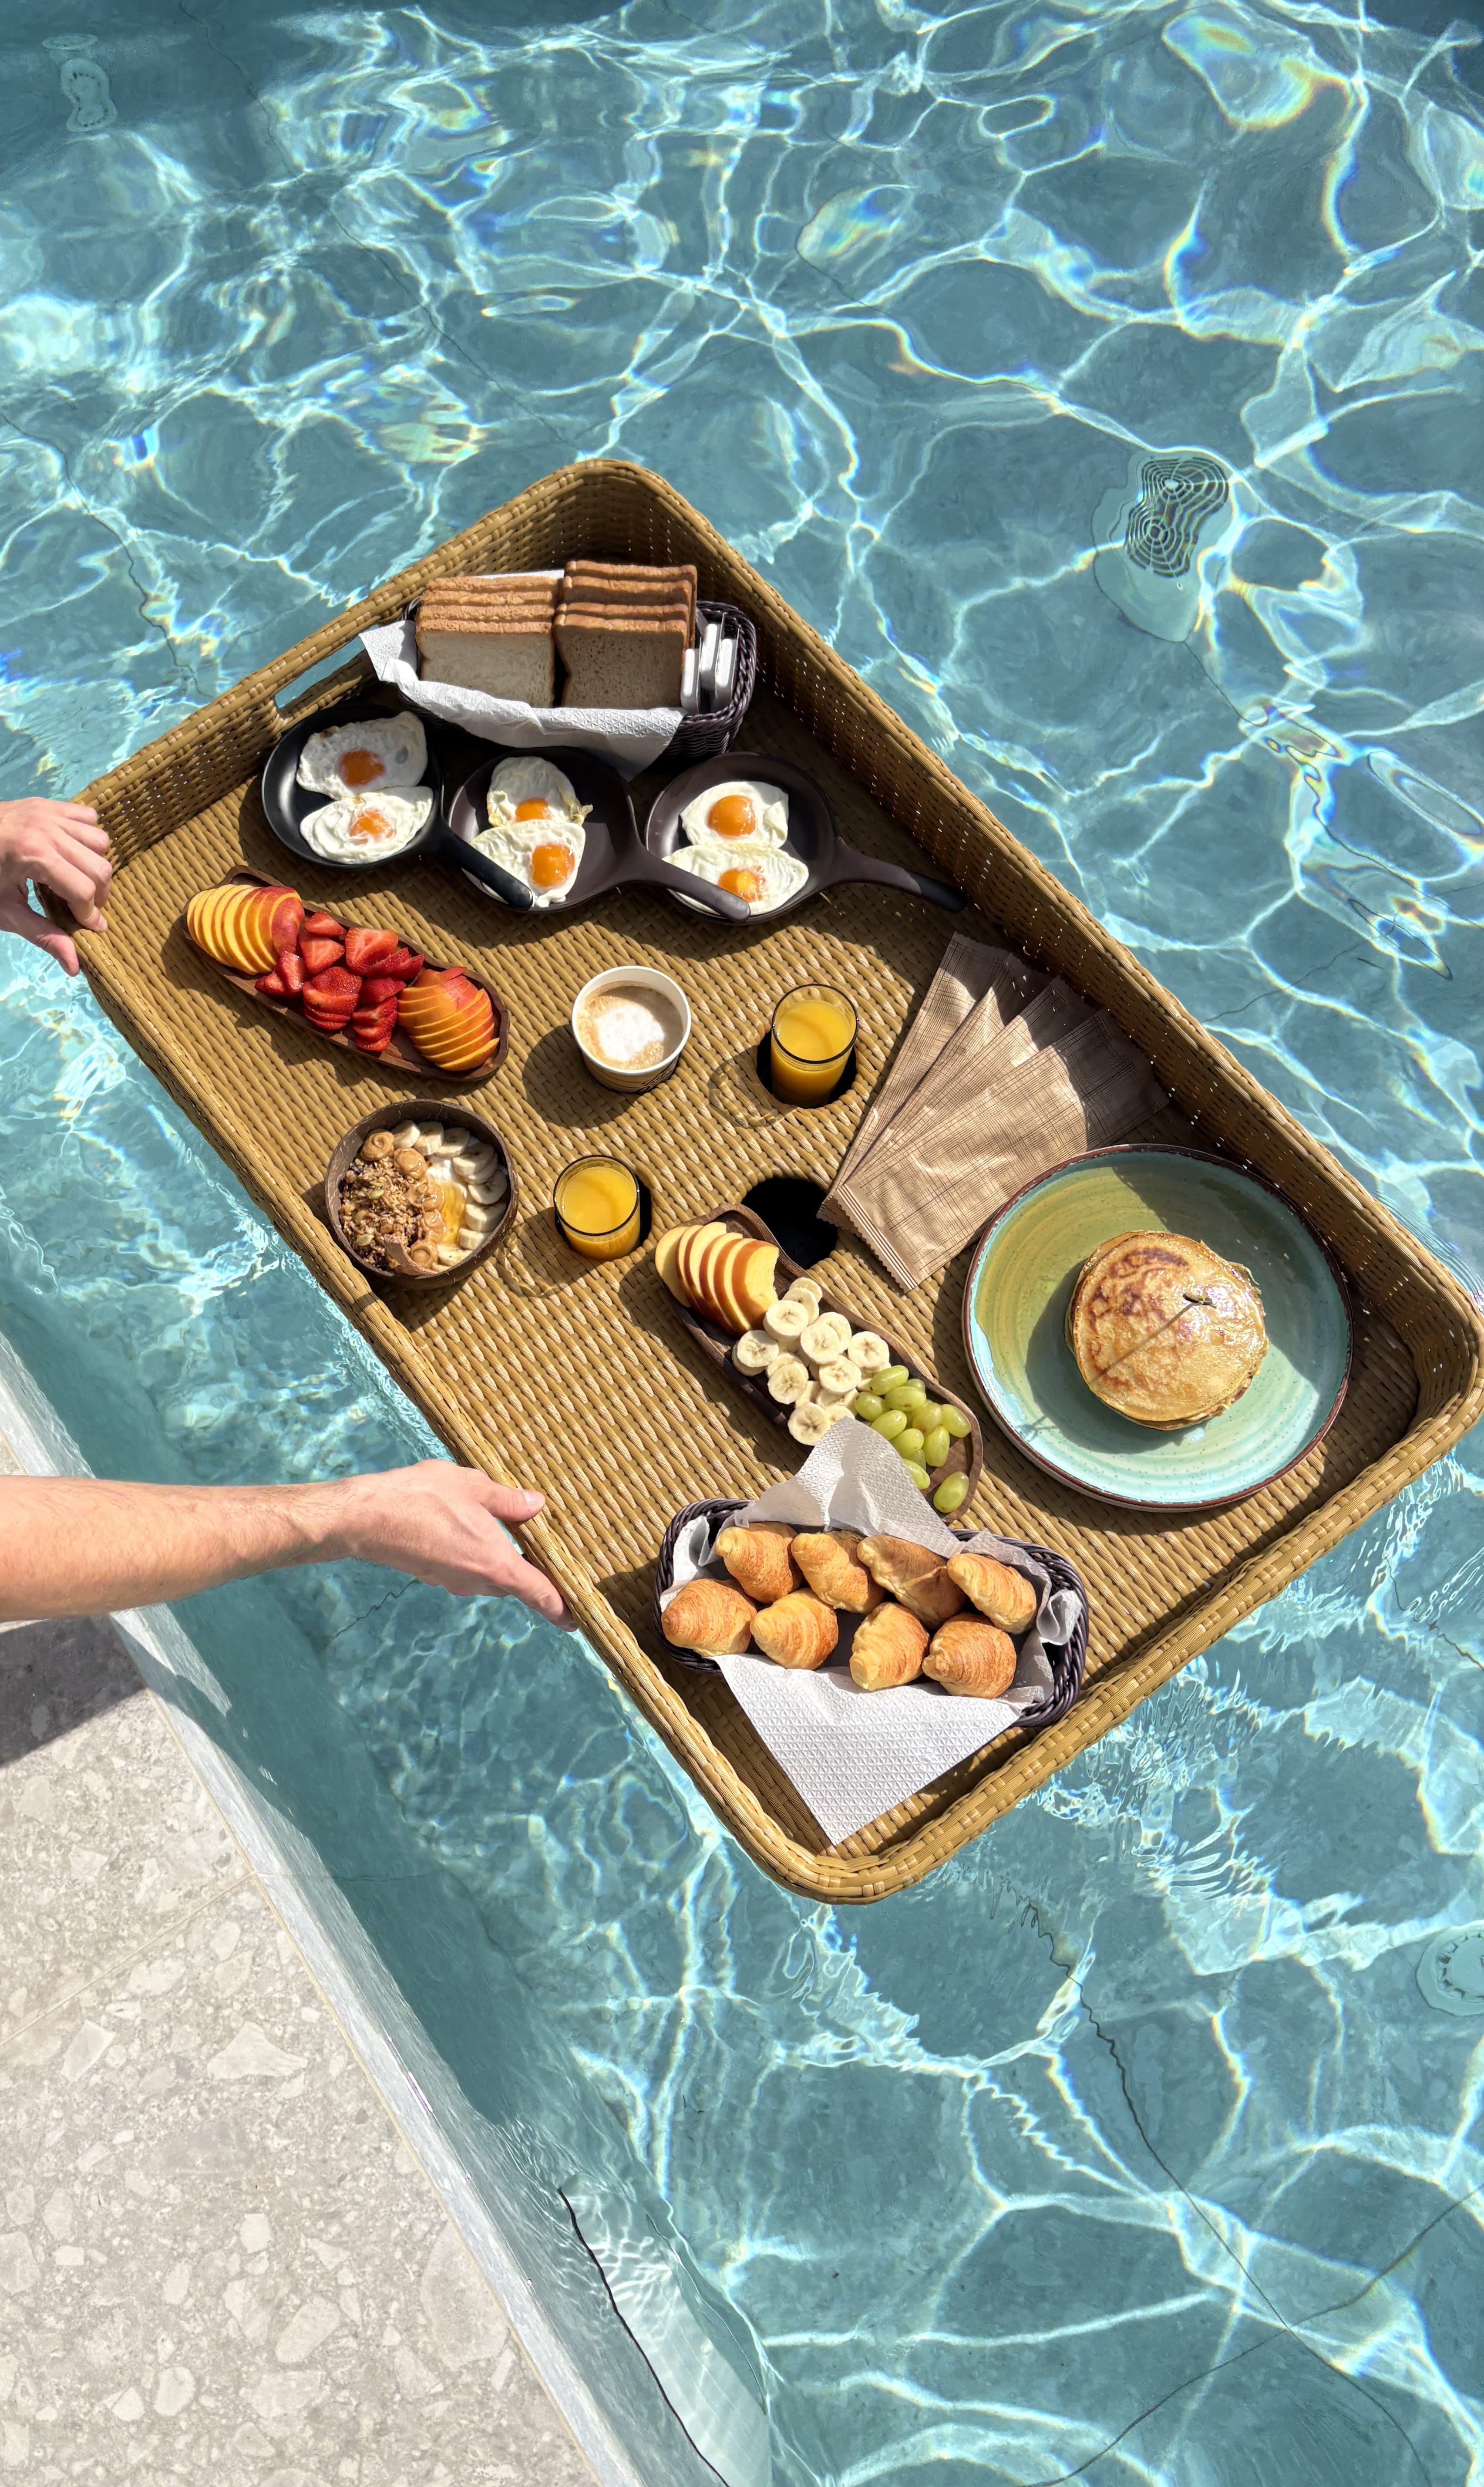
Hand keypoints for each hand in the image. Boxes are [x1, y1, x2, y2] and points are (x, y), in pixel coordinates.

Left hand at [0, 796, 110, 975]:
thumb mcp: (5, 912)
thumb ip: (42, 935)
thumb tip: (75, 967)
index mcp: (32, 855)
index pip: (82, 890)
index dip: (89, 915)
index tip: (88, 928)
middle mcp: (45, 829)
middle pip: (99, 867)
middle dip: (98, 894)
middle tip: (83, 908)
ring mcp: (47, 811)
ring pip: (99, 841)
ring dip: (95, 864)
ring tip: (78, 878)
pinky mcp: (47, 803)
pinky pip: (88, 817)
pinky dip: (87, 836)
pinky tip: (71, 853)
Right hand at [331, 1460, 568, 1622]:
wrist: (366, 1518)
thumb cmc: (421, 1497)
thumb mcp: (473, 1486)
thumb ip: (509, 1500)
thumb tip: (537, 1505)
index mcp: (497, 1564)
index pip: (540, 1594)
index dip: (561, 1609)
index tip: (576, 1622)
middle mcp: (477, 1581)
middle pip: (515, 1584)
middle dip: (531, 1573)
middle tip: (548, 1555)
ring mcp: (452, 1581)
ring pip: (490, 1576)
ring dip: (501, 1561)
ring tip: (511, 1534)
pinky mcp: (433, 1575)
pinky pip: (467, 1570)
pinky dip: (476, 1556)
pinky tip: (470, 1528)